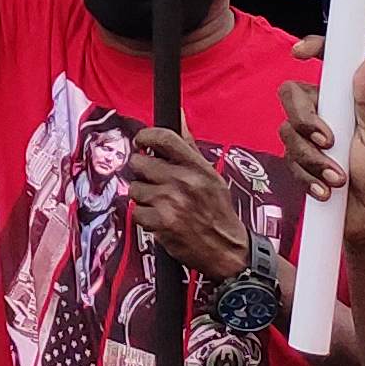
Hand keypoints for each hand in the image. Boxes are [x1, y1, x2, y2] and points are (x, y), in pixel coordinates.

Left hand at [125, 126, 256, 277]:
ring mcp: (171, 202)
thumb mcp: (210, 176)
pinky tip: (161, 220)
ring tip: (162, 205)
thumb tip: (178, 113)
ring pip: (135, 188)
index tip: (142, 142)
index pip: (163, 137)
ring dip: (144, 197)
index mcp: (198, 168)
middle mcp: (184, 181)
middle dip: (143, 173)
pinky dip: (145, 218)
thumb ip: (188, 145)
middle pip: (139, 162)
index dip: (146, 136)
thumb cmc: (217, 212)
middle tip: (156, 184)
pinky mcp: (162, 223)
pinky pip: (136, 212)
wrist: (229, 252)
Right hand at [279, 48, 364, 216]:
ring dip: (312, 158)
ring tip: (338, 178)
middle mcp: (327, 114)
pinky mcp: (302, 163)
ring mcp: (311, 139)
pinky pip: (289, 162)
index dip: (312, 49)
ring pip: (288, 133)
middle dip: (304, 120)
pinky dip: (307, 178)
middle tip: (326, 140)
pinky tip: (326, 190)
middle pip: (292, 96)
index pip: (327, 65)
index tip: (301, 53)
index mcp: (348, 101)